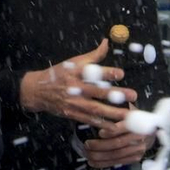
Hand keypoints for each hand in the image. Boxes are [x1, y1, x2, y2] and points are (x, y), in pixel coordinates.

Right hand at [19, 40, 138, 129]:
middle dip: (116, 94)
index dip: (107, 72)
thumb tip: (107, 42)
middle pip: (98, 92)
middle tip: (132, 95)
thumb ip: (93, 55)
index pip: (93, 71)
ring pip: (95, 109)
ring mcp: (73, 102)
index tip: (121, 73)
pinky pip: (88, 120)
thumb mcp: (73, 61)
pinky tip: (114, 126)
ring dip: (113, 113)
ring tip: (128, 114)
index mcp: (76, 72)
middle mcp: (75, 88)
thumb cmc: (58, 74)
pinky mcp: (72, 114)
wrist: (37, 91)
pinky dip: (101, 123)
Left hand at [82, 115, 153, 169]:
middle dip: (100, 145)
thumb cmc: (137, 117)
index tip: (100, 132)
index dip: (112, 131)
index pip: (126, 127)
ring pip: (117, 154)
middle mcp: (140, 136)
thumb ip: (120, 108)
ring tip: (88, 154)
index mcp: (139, 122)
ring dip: (100, 156)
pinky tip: (94, 162)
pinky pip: (118, 162)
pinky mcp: (135, 157)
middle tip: (87, 144)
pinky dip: (104, 163)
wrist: (153, 130)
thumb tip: (106, 102)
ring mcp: (139, 149)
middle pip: (119, 143)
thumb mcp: (131, 109)